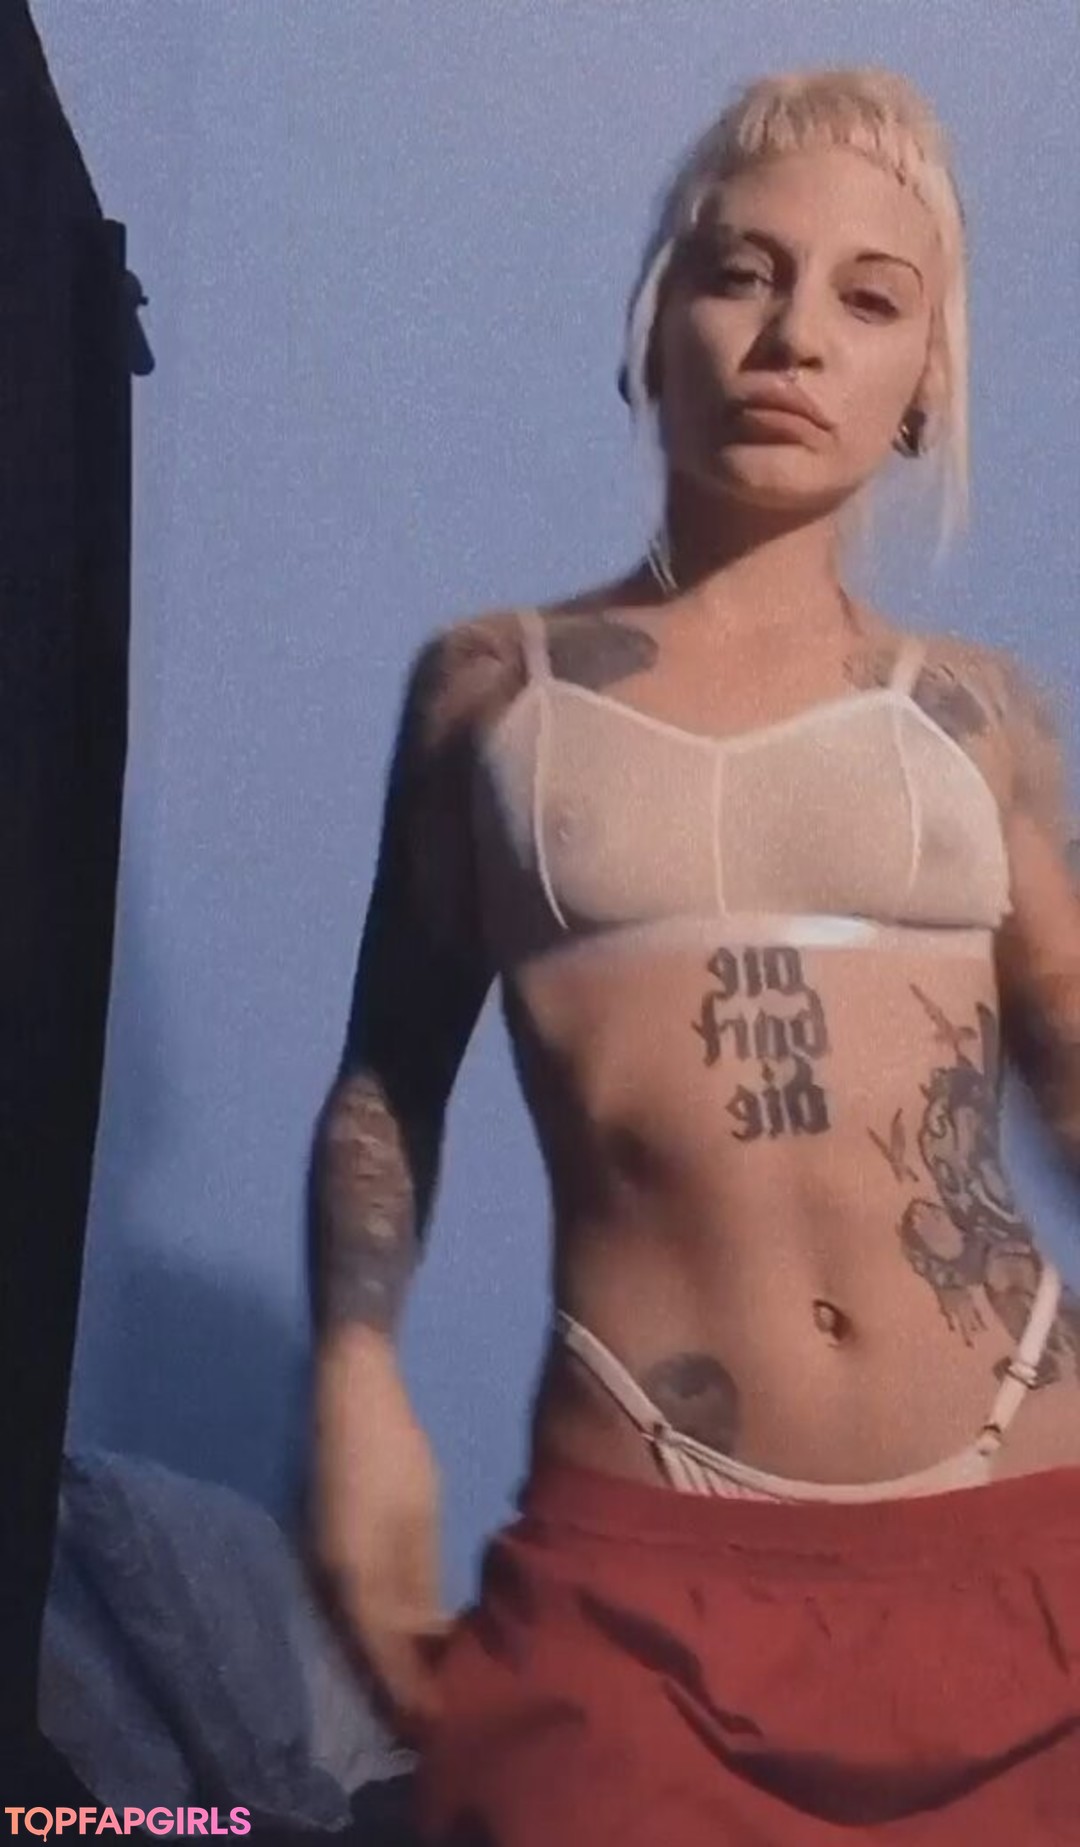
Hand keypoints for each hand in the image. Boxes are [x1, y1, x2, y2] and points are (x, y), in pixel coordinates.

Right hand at [309, 1333, 450, 1741]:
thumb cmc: (392, 1448)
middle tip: (440, 1712)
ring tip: (433, 1680)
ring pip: (359, 1628)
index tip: (439, 1724)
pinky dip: (383, 1624)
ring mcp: (323, 1563)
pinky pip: (356, 1603)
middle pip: (365, 1650)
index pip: (382, 1656)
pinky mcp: (330, 1546)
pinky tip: (412, 1629)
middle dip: (399, 1683)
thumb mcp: (418, 1515)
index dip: (409, 1693)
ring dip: (391, 1656)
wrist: (350, 1389)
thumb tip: (429, 1636)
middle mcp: (329, 1580)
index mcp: (353, 1576)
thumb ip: (419, 1579)